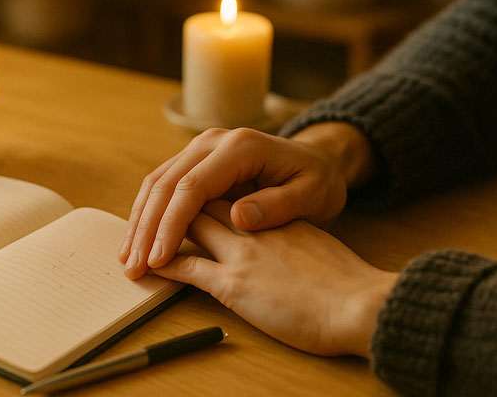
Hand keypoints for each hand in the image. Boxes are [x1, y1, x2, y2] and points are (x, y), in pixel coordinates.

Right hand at [120, 123, 372, 279]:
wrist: (316, 159)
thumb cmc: (317, 180)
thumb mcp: (312, 194)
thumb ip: (278, 206)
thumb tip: (240, 218)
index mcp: (240, 147)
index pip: (192, 187)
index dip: (172, 225)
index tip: (159, 259)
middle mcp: (212, 142)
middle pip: (165, 184)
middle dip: (146, 228)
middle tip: (133, 266)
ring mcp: (200, 149)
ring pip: (157, 184)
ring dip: (139, 223)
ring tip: (128, 259)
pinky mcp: (194, 162)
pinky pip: (163, 186)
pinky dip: (148, 215)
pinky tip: (140, 241)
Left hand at [152, 205, 397, 357]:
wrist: (361, 305)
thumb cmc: (341, 279)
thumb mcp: (307, 237)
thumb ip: (276, 223)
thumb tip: (247, 221)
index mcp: (268, 211)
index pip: (215, 190)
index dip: (187, 195)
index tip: (169, 203)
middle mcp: (249, 222)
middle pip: (192, 202)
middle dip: (161, 210)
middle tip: (140, 224)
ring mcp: (240, 250)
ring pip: (185, 227)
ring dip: (154, 235)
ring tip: (135, 246)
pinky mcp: (234, 282)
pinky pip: (188, 265)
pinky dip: (165, 261)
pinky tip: (149, 263)